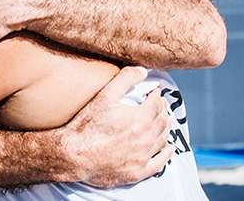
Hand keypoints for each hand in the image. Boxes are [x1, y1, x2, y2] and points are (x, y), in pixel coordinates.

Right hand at [60, 67, 173, 186]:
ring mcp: (143, 157)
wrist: (74, 155)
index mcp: (141, 119)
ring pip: (163, 139)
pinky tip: (168, 148)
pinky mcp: (138, 172)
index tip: (155, 93)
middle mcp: (146, 139)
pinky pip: (160, 163)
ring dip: (165, 128)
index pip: (157, 104)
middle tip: (159, 105)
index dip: (157, 97)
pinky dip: (167, 154)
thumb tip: (143, 71)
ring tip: (163, 121)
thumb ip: (125, 78)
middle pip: (162, 121)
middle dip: (162, 110)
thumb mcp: (105, 95)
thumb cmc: (87, 126)